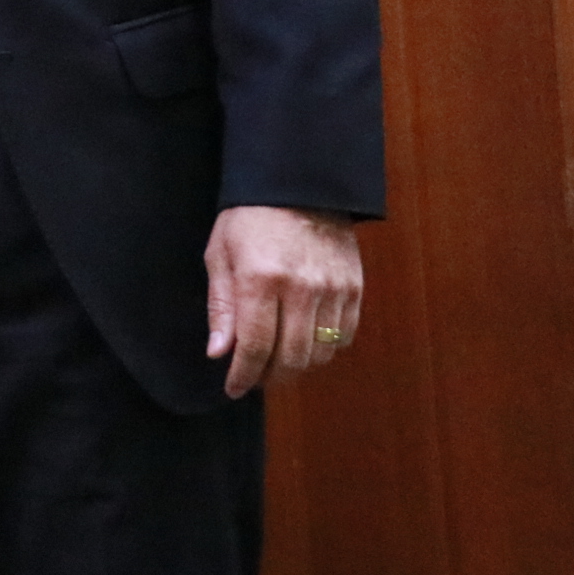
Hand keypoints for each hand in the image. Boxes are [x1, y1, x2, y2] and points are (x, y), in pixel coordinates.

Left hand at [204, 204, 363, 398]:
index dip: (243, 375)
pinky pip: (344, 336)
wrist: (299, 186)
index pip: (254, 347)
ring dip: (297, 367)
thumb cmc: (250, 219)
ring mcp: (333, 289)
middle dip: (269, 377)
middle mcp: (301, 289)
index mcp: (261, 280)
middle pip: (290, 357)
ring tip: (278, 362)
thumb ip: (222, 307)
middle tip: (255, 377)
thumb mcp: (220, 255)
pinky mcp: (354, 288)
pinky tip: (305, 342)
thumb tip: (219, 352)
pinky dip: (325, 348)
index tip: (234, 389)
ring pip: (319, 353)